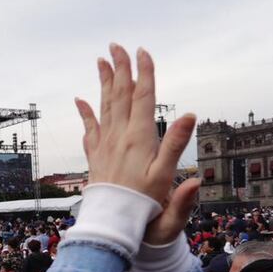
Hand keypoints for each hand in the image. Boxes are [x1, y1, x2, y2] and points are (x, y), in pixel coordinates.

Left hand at [75, 45, 195, 207]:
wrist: (113, 226)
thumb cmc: (145, 205)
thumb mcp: (165, 175)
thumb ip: (177, 145)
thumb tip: (190, 115)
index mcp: (139, 138)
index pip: (142, 97)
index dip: (144, 73)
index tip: (143, 51)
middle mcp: (118, 137)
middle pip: (120, 95)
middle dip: (120, 69)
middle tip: (117, 45)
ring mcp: (105, 146)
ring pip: (104, 107)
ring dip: (104, 82)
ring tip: (101, 61)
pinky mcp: (96, 157)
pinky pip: (89, 129)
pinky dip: (86, 112)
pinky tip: (81, 100)